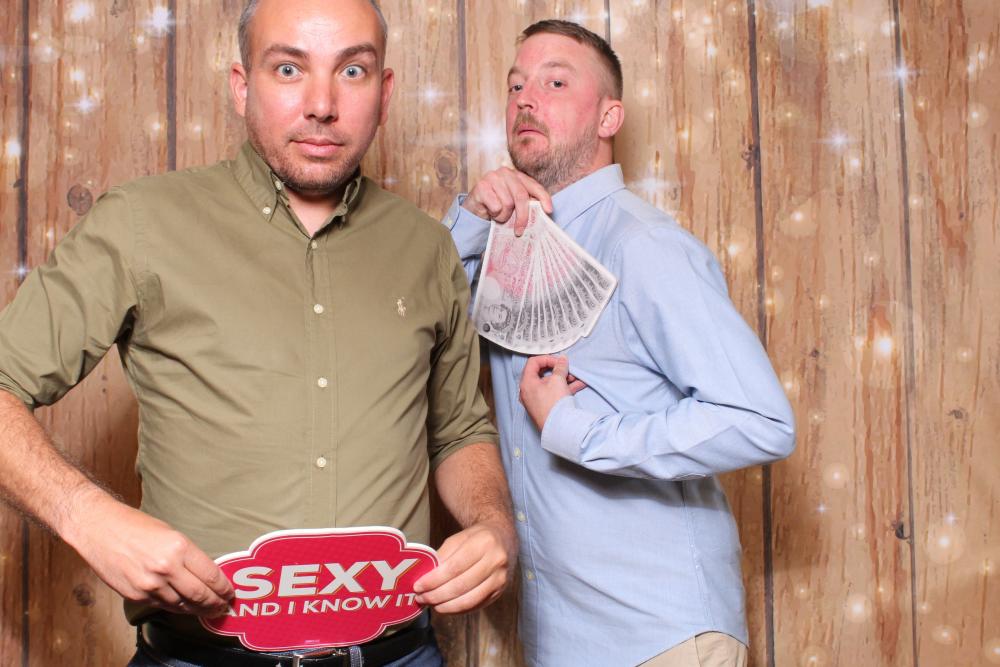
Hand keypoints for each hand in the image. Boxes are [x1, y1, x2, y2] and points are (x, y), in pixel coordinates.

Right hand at [66, 492, 233, 615]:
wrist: (99, 528)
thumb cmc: (135, 525)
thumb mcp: (171, 533)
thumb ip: (188, 555)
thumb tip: (206, 574)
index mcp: (179, 548)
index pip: (211, 576)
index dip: (224, 588)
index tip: (230, 593)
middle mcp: (166, 568)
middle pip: (200, 595)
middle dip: (215, 604)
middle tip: (224, 607)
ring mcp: (149, 584)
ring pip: (182, 605)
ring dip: (197, 610)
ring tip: (208, 611)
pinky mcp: (136, 595)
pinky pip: (163, 606)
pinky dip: (177, 608)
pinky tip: (185, 607)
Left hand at [412, 518, 516, 613]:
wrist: (503, 539)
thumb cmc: (476, 538)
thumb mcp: (458, 539)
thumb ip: (442, 557)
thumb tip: (425, 579)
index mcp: (483, 543)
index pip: (454, 567)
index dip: (434, 580)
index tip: (418, 586)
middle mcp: (495, 561)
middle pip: (461, 585)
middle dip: (437, 595)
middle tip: (421, 598)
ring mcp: (500, 579)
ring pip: (469, 600)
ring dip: (446, 606)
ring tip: (431, 605)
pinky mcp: (500, 592)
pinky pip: (476, 605)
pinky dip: (458, 610)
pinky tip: (445, 607)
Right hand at [462, 167, 551, 235]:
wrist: (474, 209)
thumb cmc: (497, 207)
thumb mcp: (515, 204)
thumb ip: (527, 203)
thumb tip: (544, 212)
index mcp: (517, 175)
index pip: (534, 186)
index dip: (543, 198)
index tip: (549, 211)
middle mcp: (506, 173)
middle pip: (521, 196)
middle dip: (522, 216)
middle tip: (519, 231)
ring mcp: (492, 177)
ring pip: (507, 203)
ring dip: (503, 216)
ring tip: (498, 215)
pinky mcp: (481, 186)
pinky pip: (496, 206)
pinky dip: (494, 214)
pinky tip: (490, 211)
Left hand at [519, 355, 586, 430]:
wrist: (558, 429)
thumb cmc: (554, 404)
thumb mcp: (558, 381)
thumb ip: (560, 367)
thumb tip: (562, 359)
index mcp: (527, 383)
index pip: (533, 362)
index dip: (547, 358)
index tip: (559, 361)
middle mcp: (528, 391)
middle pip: (542, 374)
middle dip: (558, 370)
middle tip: (568, 370)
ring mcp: (536, 400)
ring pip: (550, 384)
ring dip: (564, 379)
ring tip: (576, 378)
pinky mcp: (545, 407)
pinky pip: (554, 393)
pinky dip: (565, 388)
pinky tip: (579, 385)